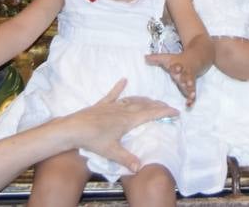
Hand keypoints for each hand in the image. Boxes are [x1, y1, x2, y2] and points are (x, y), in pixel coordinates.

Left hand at [56, 80, 176, 171]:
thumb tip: (140, 168)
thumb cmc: (93, 140)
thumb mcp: (111, 152)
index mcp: (128, 120)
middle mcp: (122, 110)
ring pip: (132, 100)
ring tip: (152, 100)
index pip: (150, 114)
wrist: (73, 128)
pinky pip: (112, 94)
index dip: (164, 112)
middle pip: (144, 105)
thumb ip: (126, 159)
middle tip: (167, 106)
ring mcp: (111, 106)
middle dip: (157, 105)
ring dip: (143, 99)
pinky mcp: (101, 105)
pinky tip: (123, 80)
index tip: (176, 111)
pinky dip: (119, 88)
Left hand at [144, 53, 197, 106]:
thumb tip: (144, 57)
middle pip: (186, 77)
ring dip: (191, 91)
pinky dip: (192, 100)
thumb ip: (156, 58)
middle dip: (187, 80)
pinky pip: (193, 94)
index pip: (177, 66)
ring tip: (191, 96)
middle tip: (187, 83)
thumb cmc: (177, 61)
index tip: (176, 68)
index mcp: (179, 66)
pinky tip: (189, 105)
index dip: (176, 68)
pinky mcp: (191, 87)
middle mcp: (185, 74)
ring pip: (191, 86)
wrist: (193, 61)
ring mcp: (190, 81)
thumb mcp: (167, 58)